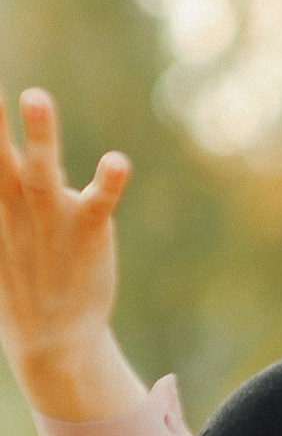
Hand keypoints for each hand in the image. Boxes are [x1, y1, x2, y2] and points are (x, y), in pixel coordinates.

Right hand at [0, 91, 144, 423]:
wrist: (52, 339)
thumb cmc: (24, 279)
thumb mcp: (0, 239)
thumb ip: (1, 201)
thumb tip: (2, 171)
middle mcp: (16, 206)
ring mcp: (52, 218)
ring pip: (41, 171)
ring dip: (38, 135)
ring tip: (35, 96)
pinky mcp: (89, 231)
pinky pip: (99, 201)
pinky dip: (107, 182)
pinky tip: (117, 162)